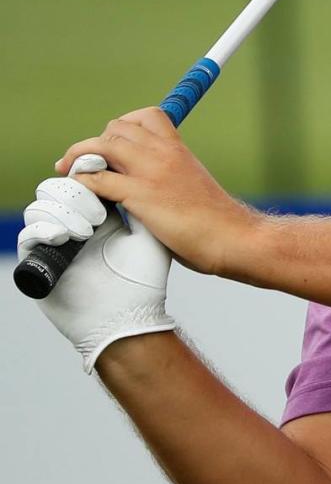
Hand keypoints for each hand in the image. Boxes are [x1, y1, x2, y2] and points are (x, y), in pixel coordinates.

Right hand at [18, 172, 175, 373]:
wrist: (129, 318)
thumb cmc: (144, 281)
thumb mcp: (149, 233)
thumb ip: (138, 199)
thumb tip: (129, 165)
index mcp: (102, 213)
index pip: (85, 178)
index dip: (89, 168)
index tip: (102, 168)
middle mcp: (77, 224)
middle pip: (60, 187)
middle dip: (76, 190)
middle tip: (99, 209)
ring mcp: (57, 241)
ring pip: (41, 205)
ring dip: (63, 210)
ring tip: (89, 229)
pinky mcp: (41, 261)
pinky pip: (28, 234)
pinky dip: (43, 229)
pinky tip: (65, 236)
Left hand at [54, 107, 258, 276]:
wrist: (232, 236)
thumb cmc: (214, 218)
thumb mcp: (191, 182)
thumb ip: (167, 174)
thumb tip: (144, 183)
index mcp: (178, 148)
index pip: (146, 116)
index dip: (123, 126)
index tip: (114, 145)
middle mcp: (164, 153)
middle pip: (116, 128)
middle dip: (96, 142)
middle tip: (88, 163)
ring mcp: (151, 173)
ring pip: (102, 145)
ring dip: (79, 157)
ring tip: (70, 172)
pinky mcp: (141, 196)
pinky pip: (98, 179)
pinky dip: (82, 182)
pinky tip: (79, 191)